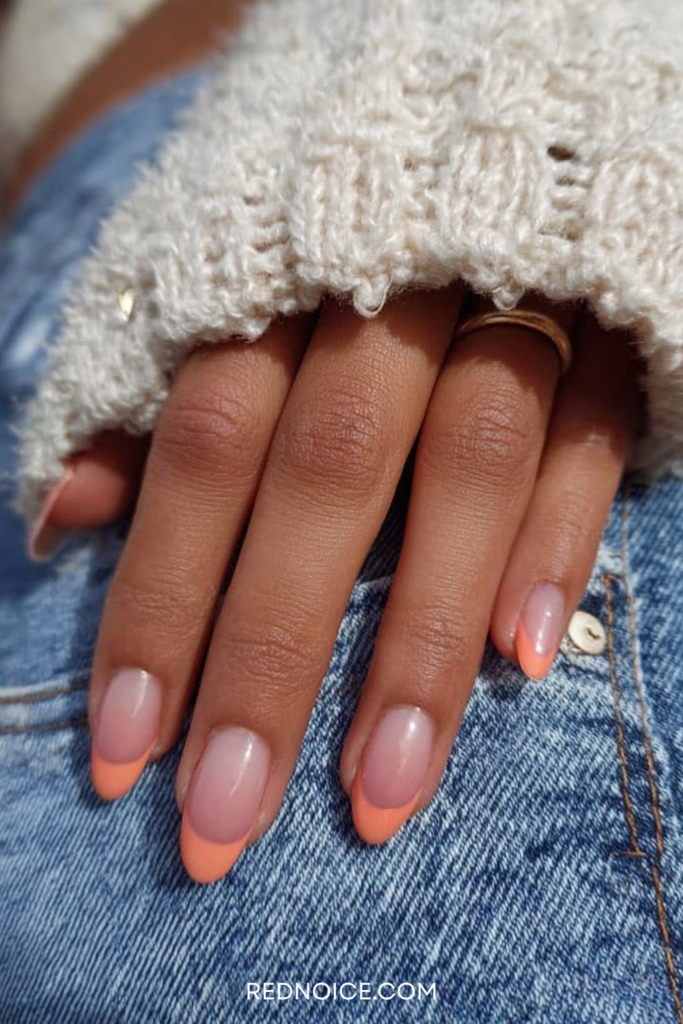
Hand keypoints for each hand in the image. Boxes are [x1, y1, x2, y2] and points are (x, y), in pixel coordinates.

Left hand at [31, 284, 643, 882]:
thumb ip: (141, 402)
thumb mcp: (215, 283)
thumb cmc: (323, 229)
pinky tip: (519, 662)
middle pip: (323, 477)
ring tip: (378, 791)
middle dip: (268, 657)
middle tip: (223, 821)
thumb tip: (60, 519)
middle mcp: (385, 292)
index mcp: (272, 275)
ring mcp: (511, 300)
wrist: (497, 111)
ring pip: (466, 467)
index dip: (158, 605)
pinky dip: (555, 541)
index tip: (123, 753)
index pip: (200, 453)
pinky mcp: (608, 323)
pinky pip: (588, 436)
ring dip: (418, 638)